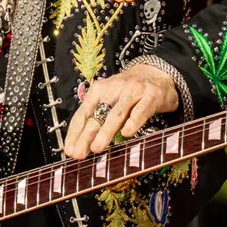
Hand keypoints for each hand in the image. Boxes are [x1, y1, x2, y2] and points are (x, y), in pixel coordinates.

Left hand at [62, 60, 182, 161]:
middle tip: (78, 153)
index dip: (74, 133)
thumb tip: (83, 143)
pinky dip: (133, 122)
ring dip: (105, 132)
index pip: (83, 113)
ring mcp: (133, 92)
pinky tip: (127, 133)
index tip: (69, 150)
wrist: (158, 73)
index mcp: (99, 90)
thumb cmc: (130, 91)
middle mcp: (114, 89)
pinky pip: (140, 111)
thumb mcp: (111, 99)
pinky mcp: (151, 96)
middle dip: (85, 136)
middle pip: (97, 115)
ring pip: (116, 114)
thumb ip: (99, 117)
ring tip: (97, 148)